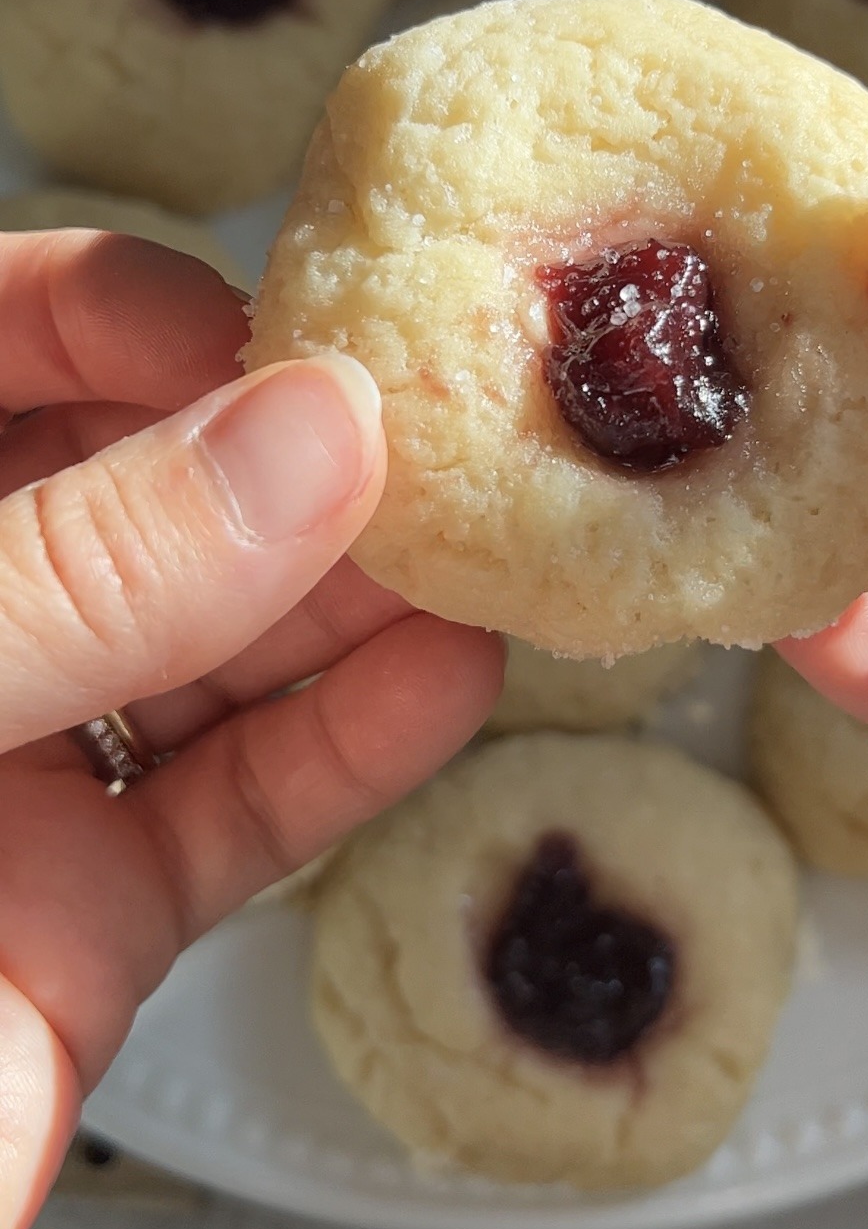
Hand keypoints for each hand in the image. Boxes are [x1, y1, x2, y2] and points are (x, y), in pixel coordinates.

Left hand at [0, 229, 501, 1228]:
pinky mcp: (88, 913)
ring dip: (345, 601)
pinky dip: (349, 750)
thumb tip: (301, 439)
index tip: (274, 344)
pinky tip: (440, 682)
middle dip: (278, 461)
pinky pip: (235, 811)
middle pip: (129, 488)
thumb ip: (77, 575)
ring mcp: (5, 770)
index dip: (126, 315)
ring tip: (461, 553)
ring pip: (205, 646)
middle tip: (414, 442)